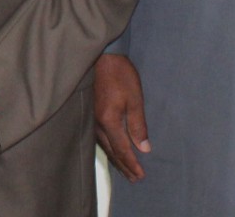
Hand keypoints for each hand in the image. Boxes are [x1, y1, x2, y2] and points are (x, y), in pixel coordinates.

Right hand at [95, 52, 150, 181]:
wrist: (101, 55)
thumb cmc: (120, 75)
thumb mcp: (135, 99)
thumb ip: (138, 125)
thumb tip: (144, 148)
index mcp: (109, 121)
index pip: (122, 149)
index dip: (132, 164)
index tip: (141, 176)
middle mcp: (98, 123)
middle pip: (111, 151)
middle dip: (123, 166)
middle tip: (134, 179)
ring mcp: (92, 118)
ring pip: (104, 145)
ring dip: (115, 159)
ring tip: (124, 169)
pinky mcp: (90, 112)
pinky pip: (98, 137)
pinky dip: (107, 147)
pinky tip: (110, 149)